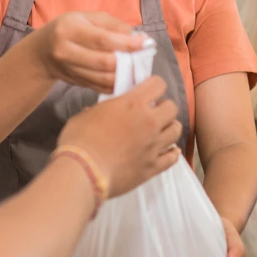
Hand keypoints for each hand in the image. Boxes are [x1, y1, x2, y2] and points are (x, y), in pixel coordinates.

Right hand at [28, 12, 146, 92]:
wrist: (41, 54)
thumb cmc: (68, 29)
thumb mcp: (86, 18)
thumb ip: (111, 24)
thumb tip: (137, 36)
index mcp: (69, 30)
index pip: (102, 39)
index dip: (126, 43)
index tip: (146, 43)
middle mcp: (66, 51)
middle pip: (104, 62)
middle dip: (128, 60)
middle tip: (144, 56)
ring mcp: (69, 71)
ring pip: (103, 78)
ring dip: (126, 75)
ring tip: (139, 68)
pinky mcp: (75, 83)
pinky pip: (101, 88)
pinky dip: (117, 85)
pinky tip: (129, 78)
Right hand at [57, 76, 180, 196]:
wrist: (84, 172)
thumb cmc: (79, 140)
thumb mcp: (85, 115)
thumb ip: (99, 110)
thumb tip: (99, 113)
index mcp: (133, 104)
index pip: (158, 84)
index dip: (154, 86)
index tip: (148, 92)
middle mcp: (149, 122)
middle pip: (172, 107)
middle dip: (164, 108)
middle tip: (152, 114)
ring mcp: (154, 145)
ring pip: (176, 130)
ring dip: (169, 128)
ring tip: (160, 132)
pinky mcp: (154, 167)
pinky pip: (173, 157)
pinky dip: (172, 153)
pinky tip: (167, 151)